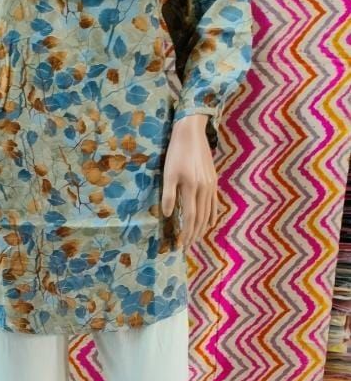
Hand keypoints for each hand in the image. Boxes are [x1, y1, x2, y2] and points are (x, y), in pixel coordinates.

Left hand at [161, 115, 218, 251]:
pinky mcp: (214, 180)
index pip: (189, 217)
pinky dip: (212, 215)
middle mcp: (204, 189)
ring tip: (195, 238)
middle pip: (200, 218)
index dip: (185, 233)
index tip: (180, 245)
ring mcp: (211, 185)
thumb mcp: (168, 172)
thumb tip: (167, 214)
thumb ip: (168, 194)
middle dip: (193, 234)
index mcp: (191, 188)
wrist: (191, 134)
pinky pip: (214, 203)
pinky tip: (209, 222)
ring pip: (208, 212)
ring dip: (202, 228)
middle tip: (187, 246)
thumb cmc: (176, 152)